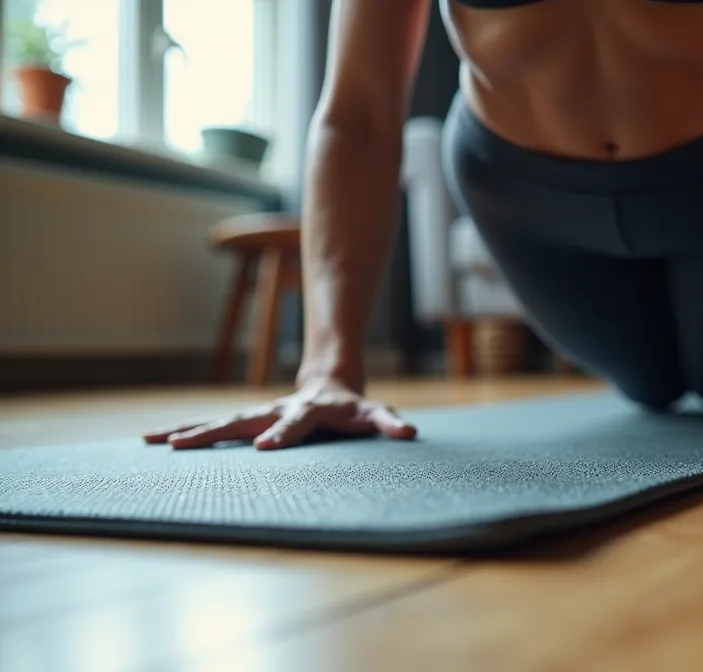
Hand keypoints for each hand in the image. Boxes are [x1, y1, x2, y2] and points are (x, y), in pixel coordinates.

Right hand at [142, 376, 416, 449]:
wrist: (330, 383)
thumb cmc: (354, 407)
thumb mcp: (375, 414)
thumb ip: (389, 423)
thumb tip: (409, 432)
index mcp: (309, 412)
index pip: (294, 425)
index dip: (282, 435)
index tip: (264, 449)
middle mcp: (276, 410)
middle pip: (242, 421)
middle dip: (212, 433)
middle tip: (180, 446)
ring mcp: (258, 414)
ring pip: (219, 422)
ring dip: (187, 432)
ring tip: (152, 441)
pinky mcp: (245, 420)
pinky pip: (213, 427)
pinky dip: (184, 432)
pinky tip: (154, 440)